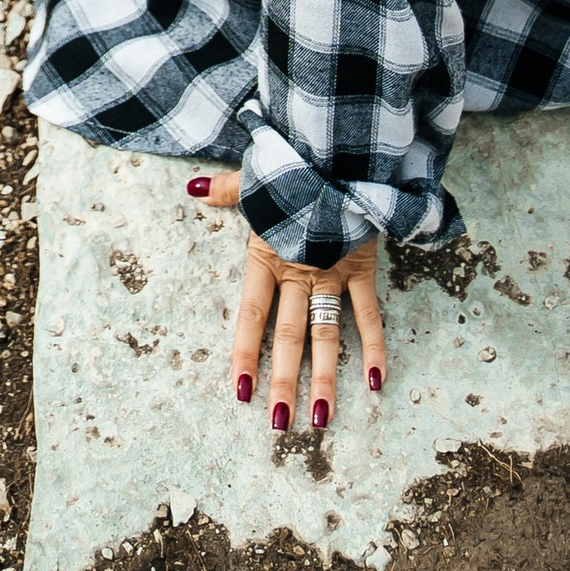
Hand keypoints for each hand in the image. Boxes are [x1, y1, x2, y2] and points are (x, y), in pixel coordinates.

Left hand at [185, 167, 384, 424]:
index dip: (245, 354)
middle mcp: (299, 272)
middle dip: (284, 381)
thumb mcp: (256, 177)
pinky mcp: (362, 269)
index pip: (252, 315)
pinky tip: (376, 383)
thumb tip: (193, 189)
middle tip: (279, 423)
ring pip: (327, 334)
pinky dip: (374, 347)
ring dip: (325, 378)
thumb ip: (227, 191)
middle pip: (289, 335)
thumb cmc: (294, 164)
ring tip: (321, 419)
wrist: (339, 147)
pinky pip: (369, 314)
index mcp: (268, 255)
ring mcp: (332, 273)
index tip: (240, 392)